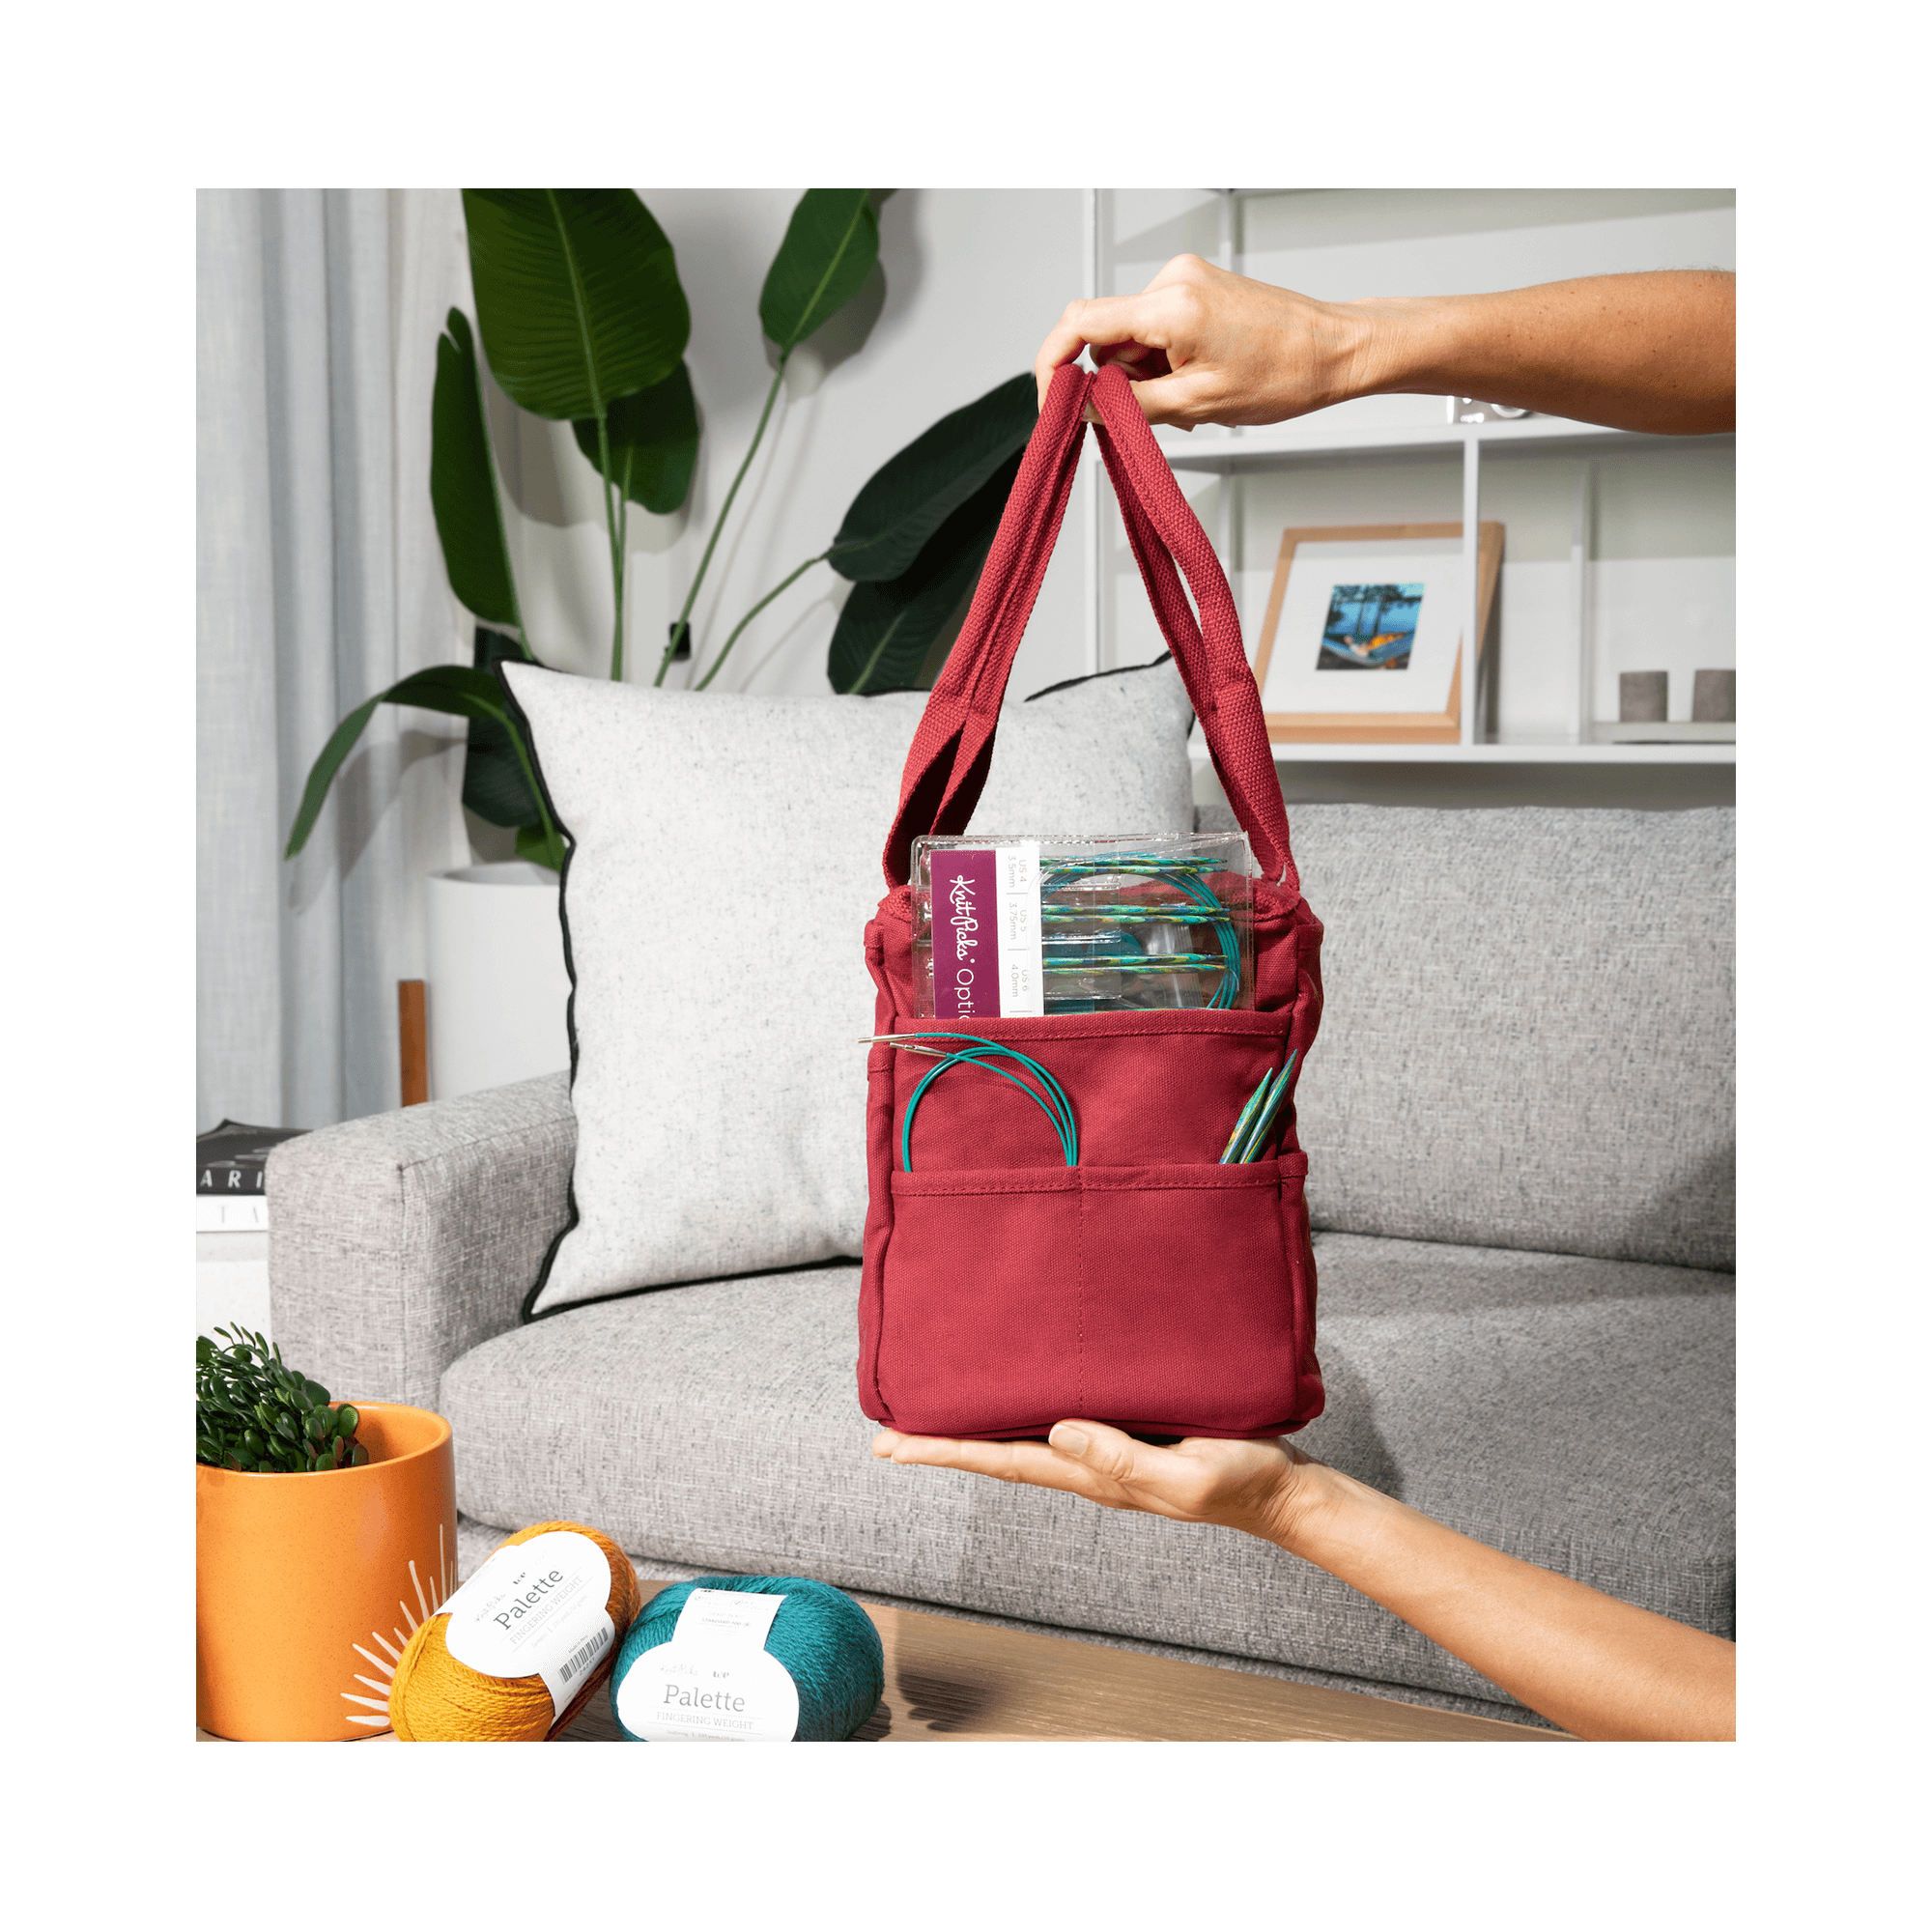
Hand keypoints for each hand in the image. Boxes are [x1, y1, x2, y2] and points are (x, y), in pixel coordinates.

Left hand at [872, 1418, 1316, 1542]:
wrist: (1283, 1489)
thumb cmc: (1243, 1481)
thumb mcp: (1188, 1475)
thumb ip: (1126, 1460)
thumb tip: (1059, 1431)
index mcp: (1095, 1473)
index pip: (1004, 1460)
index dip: (946, 1451)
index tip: (890, 1446)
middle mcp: (1088, 1459)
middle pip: (1000, 1447)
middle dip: (944, 1439)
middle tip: (885, 1429)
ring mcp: (1106, 1445)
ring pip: (1027, 1430)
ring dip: (978, 1420)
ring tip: (934, 1403)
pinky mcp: (1128, 1424)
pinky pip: (1063, 1411)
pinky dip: (1027, 1401)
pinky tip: (1019, 1382)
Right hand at [1034, 254, 1370, 431]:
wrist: (1335, 350)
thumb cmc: (1286, 372)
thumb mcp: (1197, 404)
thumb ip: (1129, 406)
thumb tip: (1083, 409)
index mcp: (1170, 305)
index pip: (1081, 323)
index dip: (1055, 364)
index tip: (1053, 399)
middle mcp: (1173, 280)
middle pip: (1106, 336)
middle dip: (1118, 383)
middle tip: (1159, 412)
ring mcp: (1186, 279)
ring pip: (1131, 339)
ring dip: (1146, 377)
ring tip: (1192, 396)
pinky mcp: (1197, 287)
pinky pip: (1155, 330)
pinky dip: (1164, 362)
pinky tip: (1198, 378)